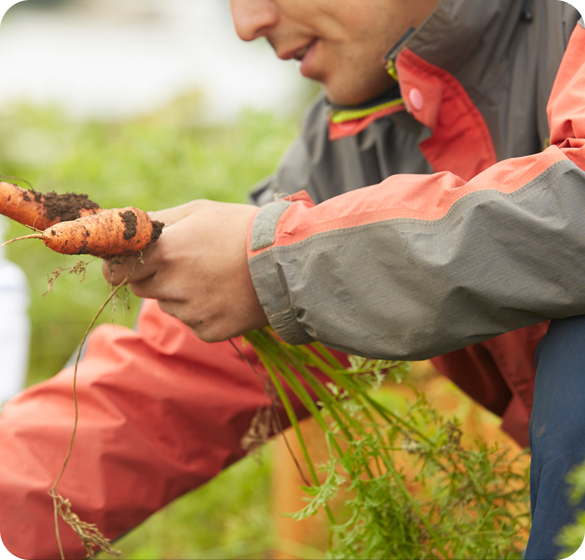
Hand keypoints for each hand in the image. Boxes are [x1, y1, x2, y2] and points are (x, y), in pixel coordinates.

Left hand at [102, 200, 269, 341]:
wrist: (288, 262)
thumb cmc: (242, 229)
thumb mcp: (199, 211)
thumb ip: (156, 221)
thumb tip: (124, 228)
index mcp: (166, 253)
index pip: (117, 270)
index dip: (118, 266)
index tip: (123, 263)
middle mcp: (174, 286)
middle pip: (142, 288)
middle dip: (155, 276)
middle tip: (185, 263)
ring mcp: (192, 313)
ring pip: (170, 305)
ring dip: (181, 293)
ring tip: (215, 277)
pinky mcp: (209, 331)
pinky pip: (193, 322)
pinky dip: (203, 311)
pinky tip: (225, 295)